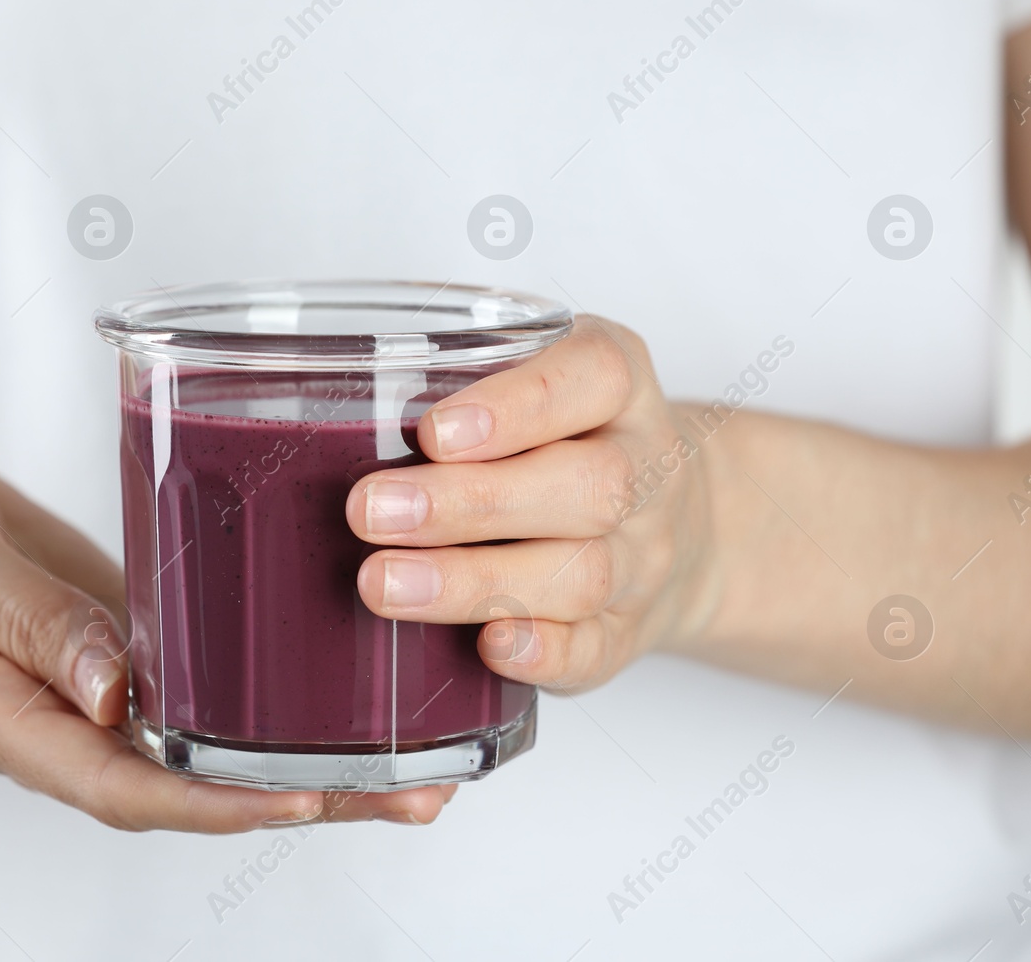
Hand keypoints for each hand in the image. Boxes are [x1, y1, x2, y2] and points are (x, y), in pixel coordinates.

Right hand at [0, 436, 450, 831]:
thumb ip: (26, 619)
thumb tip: (118, 692)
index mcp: (0, 719)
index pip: (122, 788)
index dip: (218, 802)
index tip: (311, 800)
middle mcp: (53, 721)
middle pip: (184, 787)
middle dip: (297, 799)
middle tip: (411, 791)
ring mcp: (82, 691)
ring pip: (201, 750)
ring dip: (298, 763)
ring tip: (407, 763)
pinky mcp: (105, 648)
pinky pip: (189, 694)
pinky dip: (259, 707)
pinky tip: (327, 697)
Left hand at [347, 317, 717, 694]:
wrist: (687, 524)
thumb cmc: (570, 440)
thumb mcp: (540, 381)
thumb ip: (465, 381)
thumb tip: (343, 408)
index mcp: (622, 388)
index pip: (595, 377)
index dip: (519, 405)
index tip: (434, 433)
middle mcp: (647, 470)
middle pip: (589, 486)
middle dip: (471, 503)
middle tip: (370, 512)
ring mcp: (644, 558)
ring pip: (583, 575)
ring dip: (474, 582)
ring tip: (384, 583)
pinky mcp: (628, 631)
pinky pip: (597, 649)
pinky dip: (542, 653)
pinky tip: (486, 647)